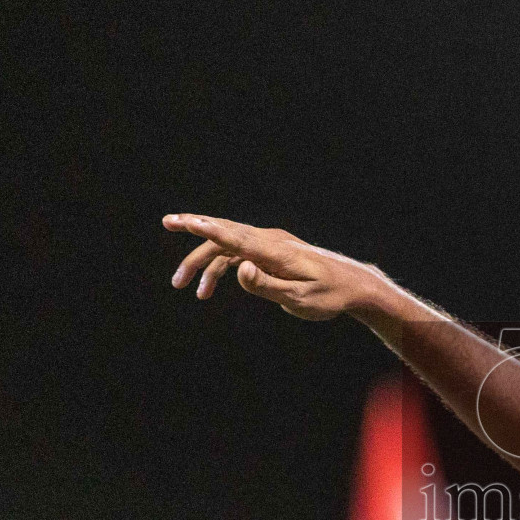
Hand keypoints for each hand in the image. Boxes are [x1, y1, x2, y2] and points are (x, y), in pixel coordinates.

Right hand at [163, 213, 395, 320]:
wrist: (354, 286)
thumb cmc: (329, 296)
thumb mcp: (300, 299)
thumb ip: (268, 286)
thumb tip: (241, 269)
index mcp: (276, 252)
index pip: (235, 236)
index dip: (205, 228)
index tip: (181, 220)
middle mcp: (271, 241)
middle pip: (226, 232)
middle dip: (194, 231)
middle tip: (166, 223)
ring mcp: (271, 245)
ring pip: (229, 246)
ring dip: (205, 264)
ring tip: (186, 288)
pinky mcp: (273, 253)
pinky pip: (240, 254)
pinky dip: (222, 268)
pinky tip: (209, 288)